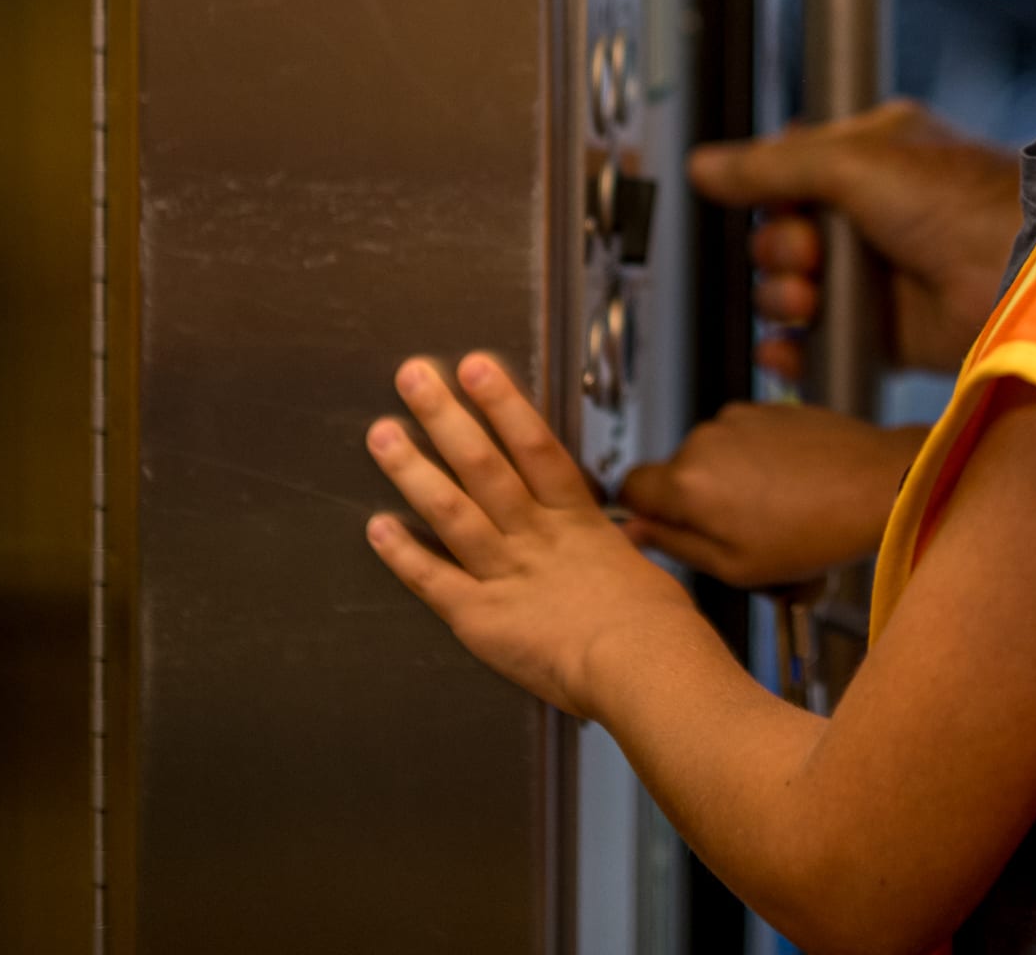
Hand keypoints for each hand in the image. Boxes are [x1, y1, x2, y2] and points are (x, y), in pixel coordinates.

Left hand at [365, 352, 700, 714]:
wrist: (644, 668)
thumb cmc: (657, 632)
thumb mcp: (641, 573)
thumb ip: (613, 556)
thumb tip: (617, 549)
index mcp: (577, 522)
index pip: (535, 445)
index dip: (502, 403)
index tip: (475, 368)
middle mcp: (536, 538)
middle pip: (483, 464)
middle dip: (445, 417)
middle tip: (413, 378)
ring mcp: (506, 574)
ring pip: (451, 511)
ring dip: (413, 470)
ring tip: (383, 435)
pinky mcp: (482, 619)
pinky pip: (434, 580)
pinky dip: (402, 555)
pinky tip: (378, 527)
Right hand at [619, 403, 928, 588]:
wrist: (879, 486)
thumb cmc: (816, 534)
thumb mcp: (736, 566)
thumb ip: (675, 545)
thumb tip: (636, 531)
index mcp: (686, 482)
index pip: (629, 488)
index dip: (646, 513)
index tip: (669, 530)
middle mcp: (705, 439)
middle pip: (676, 474)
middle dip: (697, 503)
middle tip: (741, 536)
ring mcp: (739, 418)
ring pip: (713, 457)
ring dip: (731, 483)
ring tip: (777, 515)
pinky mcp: (770, 408)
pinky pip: (745, 439)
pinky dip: (759, 462)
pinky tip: (794, 489)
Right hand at [690, 100, 1024, 372]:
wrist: (1027, 274)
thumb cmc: (967, 201)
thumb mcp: (855, 162)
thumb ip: (772, 166)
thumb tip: (705, 165)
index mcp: (873, 155)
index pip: (791, 170)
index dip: (771, 191)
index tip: (772, 202)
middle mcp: (875, 213)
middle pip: (781, 234)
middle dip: (779, 249)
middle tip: (807, 254)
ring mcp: (880, 275)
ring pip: (792, 290)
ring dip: (782, 298)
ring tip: (809, 299)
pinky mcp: (887, 333)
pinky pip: (819, 343)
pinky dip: (795, 350)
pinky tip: (789, 349)